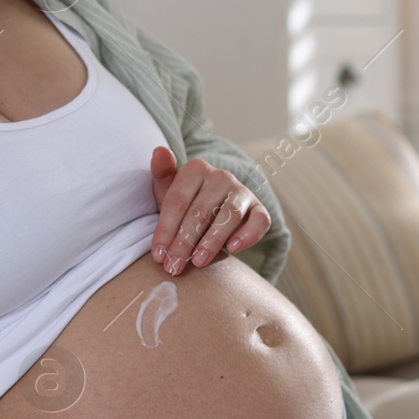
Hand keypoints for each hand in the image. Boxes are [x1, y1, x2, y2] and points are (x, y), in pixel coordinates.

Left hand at [149, 146, 269, 275]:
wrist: (212, 209)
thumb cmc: (185, 202)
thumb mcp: (167, 189)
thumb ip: (161, 172)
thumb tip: (160, 151)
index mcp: (196, 169)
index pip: (177, 201)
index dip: (166, 230)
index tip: (158, 255)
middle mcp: (221, 176)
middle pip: (200, 211)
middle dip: (184, 243)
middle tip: (174, 267)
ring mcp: (242, 192)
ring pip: (228, 216)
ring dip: (212, 241)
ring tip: (198, 262)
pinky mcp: (259, 208)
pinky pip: (259, 221)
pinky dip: (248, 235)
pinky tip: (233, 249)